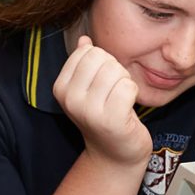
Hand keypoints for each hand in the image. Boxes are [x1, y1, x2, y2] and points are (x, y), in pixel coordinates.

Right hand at [54, 36, 152, 164]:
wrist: (115, 154)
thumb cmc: (105, 117)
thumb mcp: (88, 89)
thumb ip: (84, 64)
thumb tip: (84, 40)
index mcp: (61, 87)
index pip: (88, 51)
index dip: (103, 62)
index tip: (102, 82)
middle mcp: (71, 99)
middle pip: (102, 58)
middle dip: (115, 70)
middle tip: (114, 91)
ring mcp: (89, 111)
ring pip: (116, 71)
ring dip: (125, 82)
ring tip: (120, 100)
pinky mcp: (111, 120)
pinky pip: (128, 87)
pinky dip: (133, 94)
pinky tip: (127, 108)